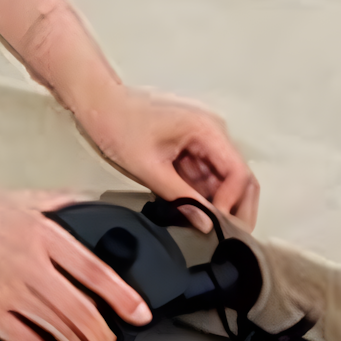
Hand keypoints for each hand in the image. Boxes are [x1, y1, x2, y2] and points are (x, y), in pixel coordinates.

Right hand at [0, 180, 154, 340]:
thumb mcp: (25, 196)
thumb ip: (62, 204)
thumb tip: (91, 207)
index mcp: (43, 233)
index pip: (95, 271)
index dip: (123, 296)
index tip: (140, 312)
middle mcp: (28, 262)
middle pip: (79, 308)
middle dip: (102, 333)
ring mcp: (5, 290)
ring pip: (55, 329)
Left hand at [75, 84, 262, 230]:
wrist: (100, 105)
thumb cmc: (119, 126)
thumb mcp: (149, 168)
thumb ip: (180, 197)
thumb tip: (205, 224)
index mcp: (207, 130)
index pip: (238, 173)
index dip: (231, 204)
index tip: (217, 226)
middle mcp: (213, 132)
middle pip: (240, 176)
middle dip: (236, 207)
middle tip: (227, 236)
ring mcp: (204, 139)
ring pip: (224, 178)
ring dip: (218, 202)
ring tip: (206, 227)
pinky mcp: (192, 146)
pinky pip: (206, 175)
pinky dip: (203, 194)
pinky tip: (192, 210)